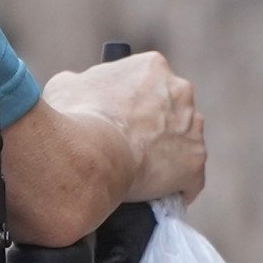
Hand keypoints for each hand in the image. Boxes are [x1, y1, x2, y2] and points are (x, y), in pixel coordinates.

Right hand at [45, 51, 204, 204]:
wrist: (91, 155)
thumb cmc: (76, 118)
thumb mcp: (66, 86)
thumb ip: (83, 84)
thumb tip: (81, 92)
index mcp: (152, 67)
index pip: (149, 83)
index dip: (134, 103)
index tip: (121, 119)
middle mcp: (181, 91)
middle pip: (172, 111)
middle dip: (156, 126)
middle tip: (129, 145)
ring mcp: (193, 128)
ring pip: (184, 143)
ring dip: (169, 154)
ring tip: (142, 172)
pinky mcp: (195, 163)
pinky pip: (189, 179)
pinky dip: (176, 187)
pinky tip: (158, 195)